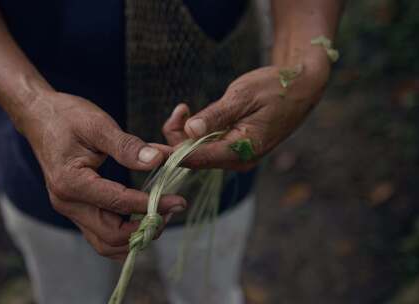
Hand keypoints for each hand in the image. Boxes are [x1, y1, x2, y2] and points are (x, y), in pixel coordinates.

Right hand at [20, 91, 185, 259]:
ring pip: (104, 243)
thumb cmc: (67, 116)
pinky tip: (141, 220)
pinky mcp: (75, 208)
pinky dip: (123, 234)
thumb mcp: (98, 125)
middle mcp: (67, 203)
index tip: (179, 202)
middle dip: (144, 229)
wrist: (39, 116)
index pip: (119, 203)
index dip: (152, 205)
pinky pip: (99, 234)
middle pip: (111, 235)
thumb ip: (128, 146)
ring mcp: (69, 209)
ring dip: (133, 237)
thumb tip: (158, 159)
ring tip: (158, 217)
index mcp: (71, 182)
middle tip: (171, 212)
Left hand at [162, 61, 329, 170]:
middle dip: (176, 139)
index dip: (171, 154)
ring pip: (197, 153)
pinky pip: (206, 146)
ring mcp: (236, 156)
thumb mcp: (243, 96)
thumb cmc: (275, 88)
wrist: (301, 88)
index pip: (198, 159)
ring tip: (182, 108)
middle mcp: (237, 160)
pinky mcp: (233, 149)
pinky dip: (194, 133)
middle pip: (194, 159)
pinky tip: (190, 113)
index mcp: (242, 150)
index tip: (150, 148)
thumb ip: (216, 115)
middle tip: (178, 110)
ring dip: (184, 134)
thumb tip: (190, 131)